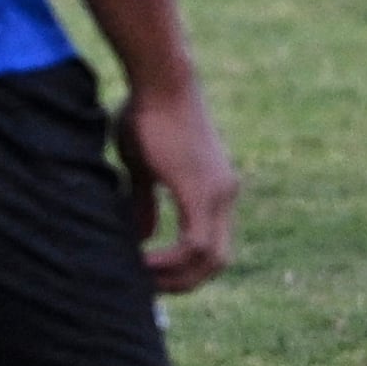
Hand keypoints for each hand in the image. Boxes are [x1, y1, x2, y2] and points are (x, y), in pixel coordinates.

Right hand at [118, 70, 240, 292]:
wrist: (159, 78)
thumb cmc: (147, 112)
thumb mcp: (144, 167)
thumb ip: (146, 203)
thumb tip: (143, 236)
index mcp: (216, 188)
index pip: (213, 247)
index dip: (186, 269)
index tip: (153, 276)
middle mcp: (225, 193)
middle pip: (217, 261)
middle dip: (184, 282)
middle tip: (149, 288)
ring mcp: (218, 192)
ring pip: (209, 259)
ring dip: (175, 277)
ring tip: (141, 277)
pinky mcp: (202, 189)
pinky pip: (194, 244)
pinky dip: (169, 261)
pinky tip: (142, 262)